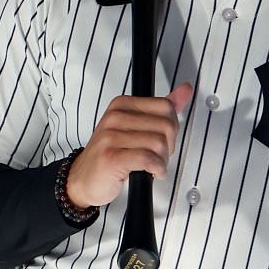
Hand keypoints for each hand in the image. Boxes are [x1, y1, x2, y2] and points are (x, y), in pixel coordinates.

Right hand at [65, 83, 192, 208]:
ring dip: (163, 160)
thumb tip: (185, 90)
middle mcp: (115, 117)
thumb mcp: (135, 127)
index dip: (171, 127)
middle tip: (159, 156)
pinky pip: (148, 159)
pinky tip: (153, 172)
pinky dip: (157, 168)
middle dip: (169, 146)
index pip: (165, 106)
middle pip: (166, 125)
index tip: (162, 140)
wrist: (83, 179)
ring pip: (159, 143)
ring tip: (154, 165)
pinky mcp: (111, 157)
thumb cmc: (111, 154)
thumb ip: (161, 109)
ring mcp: (111, 136)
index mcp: (122, 104)